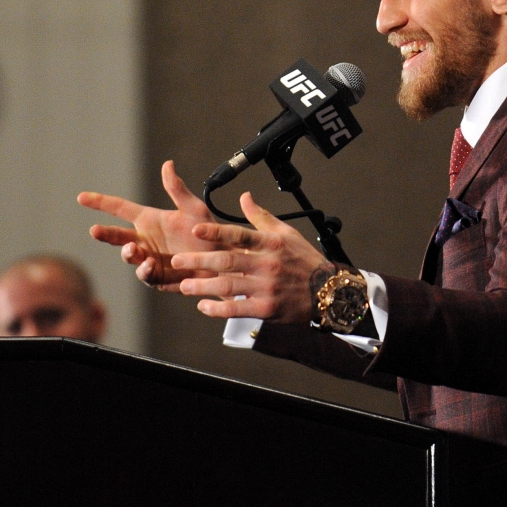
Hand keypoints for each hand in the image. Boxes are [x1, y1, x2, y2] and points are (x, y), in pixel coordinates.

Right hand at [78, 160, 221, 290]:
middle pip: (117, 236)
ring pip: (129, 256)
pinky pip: (146, 274)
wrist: (224, 261)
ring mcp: (149, 259)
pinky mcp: (158, 277)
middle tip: (95, 230)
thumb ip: (177, 190)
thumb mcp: (195, 209)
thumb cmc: (209, 232)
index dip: (100, 202)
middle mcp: (145, 239)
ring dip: (128, 253)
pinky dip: (145, 269)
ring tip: (134, 249)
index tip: (81, 197)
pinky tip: (150, 264)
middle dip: (104, 233)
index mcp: (150, 220)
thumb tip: (167, 164)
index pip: (119, 208)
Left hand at [171, 192, 329, 322]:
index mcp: (271, 243)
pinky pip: (238, 309)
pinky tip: (204, 306)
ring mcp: (267, 287)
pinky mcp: (268, 308)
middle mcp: (267, 264)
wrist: (329, 291)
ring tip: (184, 286)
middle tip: (178, 260)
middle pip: (228, 261)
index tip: (196, 229)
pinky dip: (219, 309)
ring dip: (204, 287)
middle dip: (200, 260)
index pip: (239, 234)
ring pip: (229, 286)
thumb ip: (261, 216)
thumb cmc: (305, 260)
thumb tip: (244, 197)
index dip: (216, 232)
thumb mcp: (286, 233)